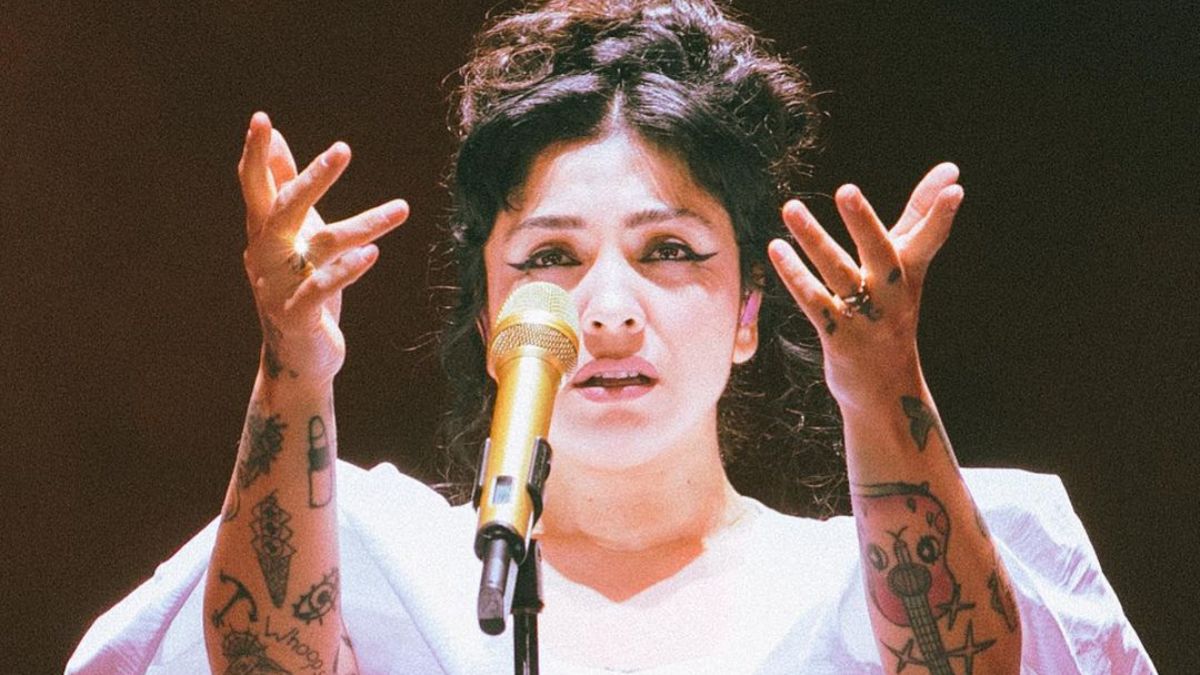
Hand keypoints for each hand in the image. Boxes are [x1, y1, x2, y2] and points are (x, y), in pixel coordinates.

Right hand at [239, 112, 407, 384]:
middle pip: (284, 209)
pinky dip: (347, 270)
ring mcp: (278, 286)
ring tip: (402, 209)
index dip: (256, 154)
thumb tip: (274, 137)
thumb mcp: (292, 233)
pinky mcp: (297, 315)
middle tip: (343, 150)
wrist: (298, 354)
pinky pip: (322, 287)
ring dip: (365, 224)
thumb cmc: (297, 284)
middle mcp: (265, 254)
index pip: (254, 185)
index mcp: (263, 231)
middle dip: (314, 179)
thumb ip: (283, 186)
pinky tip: (372, 253)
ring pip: (323, 245)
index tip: (261, 119)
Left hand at [767, 163, 962, 405]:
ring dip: (814, 240)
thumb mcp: (907, 267)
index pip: (929, 239)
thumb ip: (921, 218)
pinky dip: (795, 275)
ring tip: (790, 207)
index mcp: (910, 275)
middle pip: (881, 253)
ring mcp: (866, 319)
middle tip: (846, 190)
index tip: (955, 188)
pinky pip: (814, 302)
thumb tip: (952, 171)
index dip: (940, 215)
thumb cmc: (892, 313)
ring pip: (838, 273)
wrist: (886, 390)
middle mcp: (892, 296)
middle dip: (864, 223)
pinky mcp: (839, 338)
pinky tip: (776, 249)